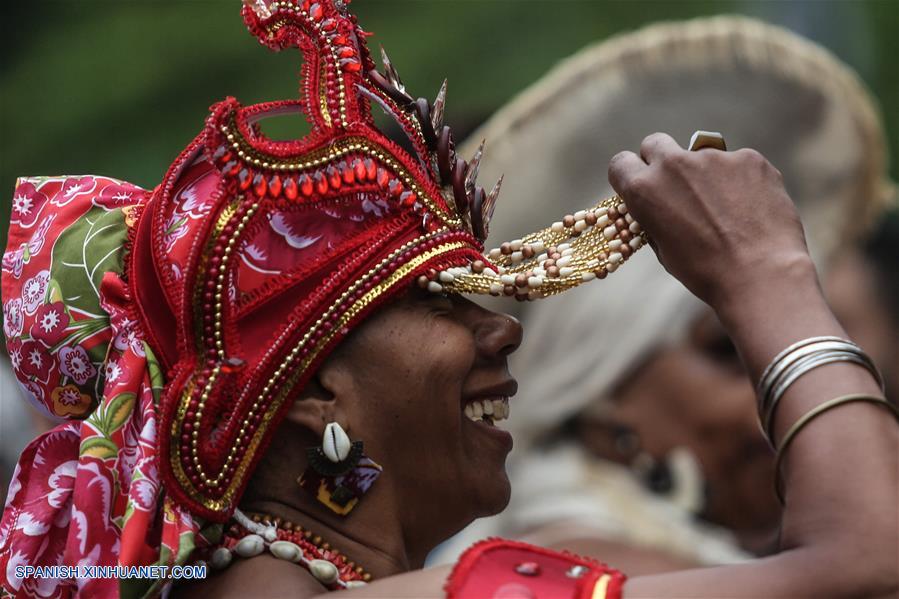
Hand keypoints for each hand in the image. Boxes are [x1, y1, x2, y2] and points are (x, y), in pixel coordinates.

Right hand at [608, 133, 813, 310]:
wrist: (760, 272)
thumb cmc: (707, 271)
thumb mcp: (664, 249)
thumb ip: (655, 217)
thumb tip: (659, 206)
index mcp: (644, 189)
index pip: (621, 163)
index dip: (630, 175)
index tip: (640, 185)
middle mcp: (673, 164)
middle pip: (655, 143)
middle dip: (661, 160)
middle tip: (678, 187)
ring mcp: (713, 157)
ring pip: (701, 156)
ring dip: (707, 175)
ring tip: (727, 210)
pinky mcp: (748, 158)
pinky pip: (737, 164)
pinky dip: (740, 180)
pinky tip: (752, 208)